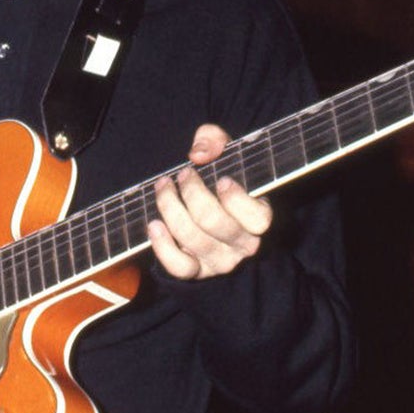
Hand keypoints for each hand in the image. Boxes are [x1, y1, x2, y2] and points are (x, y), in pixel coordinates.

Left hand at [146, 124, 271, 279]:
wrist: (208, 210)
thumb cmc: (219, 179)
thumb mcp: (224, 152)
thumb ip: (215, 140)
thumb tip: (199, 153)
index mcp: (259, 219)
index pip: (258, 219)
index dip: (238, 200)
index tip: (222, 179)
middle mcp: (244, 244)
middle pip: (215, 223)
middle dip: (193, 193)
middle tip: (183, 174)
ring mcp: (220, 261)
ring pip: (194, 239)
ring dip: (171, 208)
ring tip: (163, 187)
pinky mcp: (197, 271)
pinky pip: (179, 268)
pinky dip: (163, 247)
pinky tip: (154, 224)